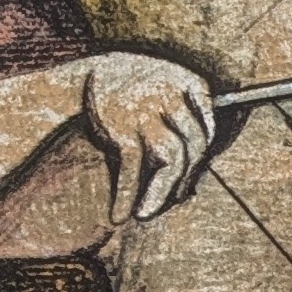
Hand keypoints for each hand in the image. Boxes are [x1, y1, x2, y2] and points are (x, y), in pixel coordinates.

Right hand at [81, 49, 218, 221]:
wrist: (84, 77)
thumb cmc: (131, 92)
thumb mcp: (164, 90)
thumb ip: (184, 118)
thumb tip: (195, 173)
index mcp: (188, 80)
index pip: (208, 127)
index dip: (201, 157)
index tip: (191, 177)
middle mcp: (171, 92)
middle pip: (194, 146)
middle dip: (185, 178)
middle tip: (174, 199)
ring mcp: (147, 109)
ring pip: (172, 158)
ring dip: (161, 193)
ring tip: (146, 214)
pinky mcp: (122, 125)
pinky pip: (134, 167)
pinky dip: (128, 194)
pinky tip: (121, 213)